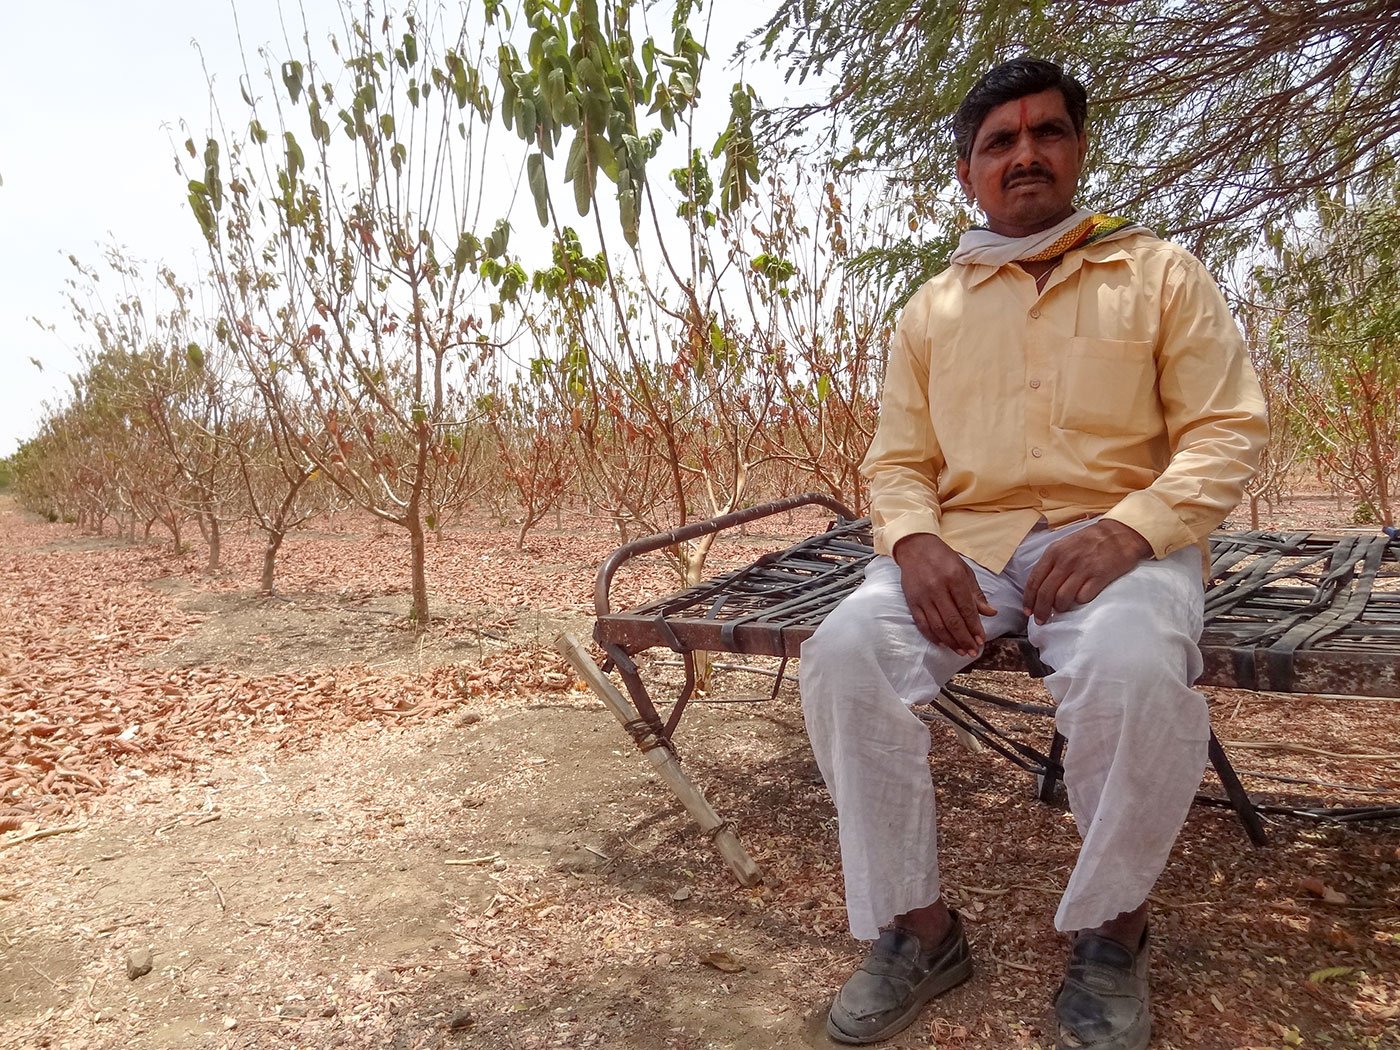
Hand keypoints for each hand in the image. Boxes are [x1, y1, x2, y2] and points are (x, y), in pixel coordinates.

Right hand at [893, 533, 996, 656]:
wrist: (915, 547)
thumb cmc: (943, 558)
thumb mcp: (964, 570)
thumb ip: (976, 593)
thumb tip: (991, 612)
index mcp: (954, 578)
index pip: (966, 608)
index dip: (975, 627)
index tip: (981, 639)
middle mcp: (937, 588)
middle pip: (952, 621)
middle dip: (964, 639)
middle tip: (973, 651)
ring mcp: (923, 596)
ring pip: (937, 626)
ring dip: (951, 641)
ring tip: (961, 651)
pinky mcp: (912, 601)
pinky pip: (922, 624)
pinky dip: (933, 636)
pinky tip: (942, 643)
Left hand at [1022, 520, 1152, 623]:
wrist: (1119, 533)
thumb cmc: (1090, 541)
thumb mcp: (1064, 545)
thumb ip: (1051, 562)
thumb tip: (1039, 587)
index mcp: (1053, 552)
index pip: (1035, 580)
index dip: (1029, 599)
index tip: (1028, 611)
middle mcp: (1065, 561)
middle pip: (1046, 592)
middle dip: (1041, 610)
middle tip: (1041, 620)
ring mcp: (1083, 569)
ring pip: (1062, 598)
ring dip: (1060, 608)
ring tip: (1061, 610)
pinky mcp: (1099, 576)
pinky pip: (1083, 597)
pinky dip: (1079, 602)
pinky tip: (1080, 600)